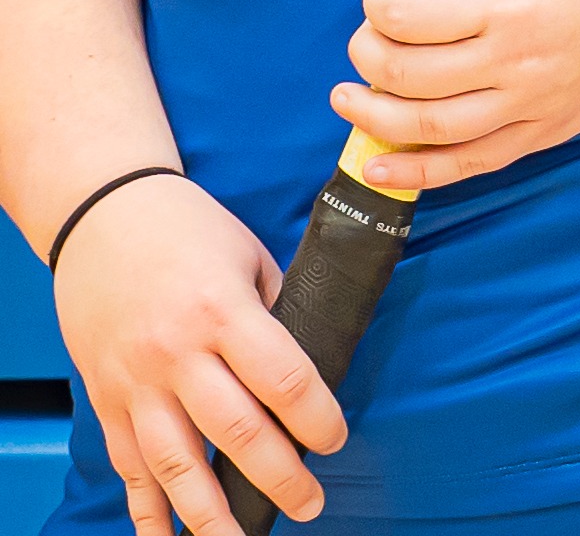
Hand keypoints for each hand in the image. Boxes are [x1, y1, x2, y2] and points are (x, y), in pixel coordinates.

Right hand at [49, 173, 344, 533]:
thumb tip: (307, 368)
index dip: (316, 419)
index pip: (283, 380)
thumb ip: (275, 315)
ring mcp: (135, 380)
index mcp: (223, 311)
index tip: (335, 441)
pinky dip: (145, 506)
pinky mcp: (105, 396)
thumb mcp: (250, 257)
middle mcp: (176, 353)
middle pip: (234, 430)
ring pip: (175, 460)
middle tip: (309, 503)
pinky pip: (126, 461)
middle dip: (277, 476)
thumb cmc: (189, 230)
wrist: (103, 216)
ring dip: (210, 512)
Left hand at [332, 0, 579, 189]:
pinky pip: (466, 165)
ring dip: (371, 115)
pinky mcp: (543, 133)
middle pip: (406, 73)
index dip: (377, 3)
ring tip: (351, 95)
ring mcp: (532, 105)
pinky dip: (412, 171)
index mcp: (517, 1)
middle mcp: (521, 61)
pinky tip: (375, 164)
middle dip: (367, 54)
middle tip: (369, 37)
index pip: (408, 16)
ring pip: (424, 127)